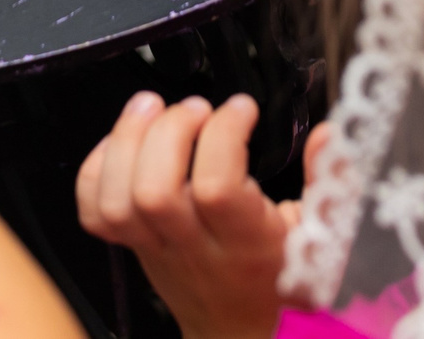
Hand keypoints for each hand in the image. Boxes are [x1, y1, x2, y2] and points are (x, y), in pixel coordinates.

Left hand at [78, 91, 319, 338]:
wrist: (237, 330)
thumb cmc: (277, 277)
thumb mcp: (319, 234)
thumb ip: (330, 184)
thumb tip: (330, 135)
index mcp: (245, 244)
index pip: (217, 188)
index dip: (224, 135)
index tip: (241, 109)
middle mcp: (194, 247)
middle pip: (156, 190)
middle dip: (170, 132)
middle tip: (195, 107)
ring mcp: (156, 247)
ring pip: (119, 200)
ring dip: (127, 141)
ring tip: (152, 108)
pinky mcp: (131, 244)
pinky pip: (94, 213)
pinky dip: (96, 170)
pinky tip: (122, 143)